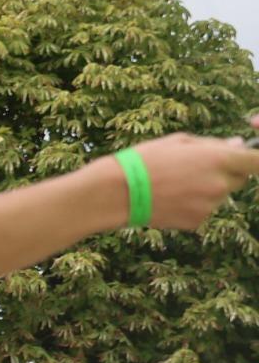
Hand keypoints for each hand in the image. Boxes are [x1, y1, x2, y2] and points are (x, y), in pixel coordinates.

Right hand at [132, 126, 258, 229]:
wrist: (118, 192)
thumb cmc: (145, 159)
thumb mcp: (178, 142)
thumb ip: (213, 144)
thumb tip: (237, 144)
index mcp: (219, 158)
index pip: (257, 162)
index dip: (255, 161)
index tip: (250, 161)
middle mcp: (220, 183)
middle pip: (239, 179)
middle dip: (226, 174)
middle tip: (195, 169)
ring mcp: (211, 205)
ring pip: (219, 196)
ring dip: (205, 190)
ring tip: (174, 185)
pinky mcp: (198, 221)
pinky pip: (203, 211)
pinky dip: (191, 206)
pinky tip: (169, 199)